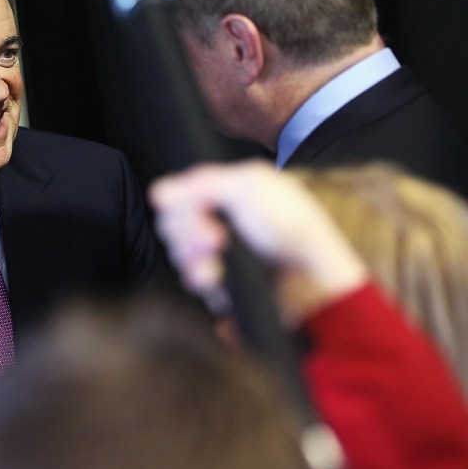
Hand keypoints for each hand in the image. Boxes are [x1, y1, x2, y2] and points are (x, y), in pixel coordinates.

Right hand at [148, 160, 367, 326]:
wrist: (310, 284)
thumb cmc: (293, 230)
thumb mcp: (250, 188)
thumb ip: (201, 184)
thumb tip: (159, 192)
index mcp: (231, 191)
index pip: (181, 193)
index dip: (180, 204)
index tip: (197, 212)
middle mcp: (223, 219)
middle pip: (174, 223)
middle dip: (187, 234)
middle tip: (214, 240)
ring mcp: (221, 253)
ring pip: (179, 253)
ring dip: (193, 260)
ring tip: (215, 268)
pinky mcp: (222, 283)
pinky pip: (194, 281)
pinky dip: (203, 281)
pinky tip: (218, 281)